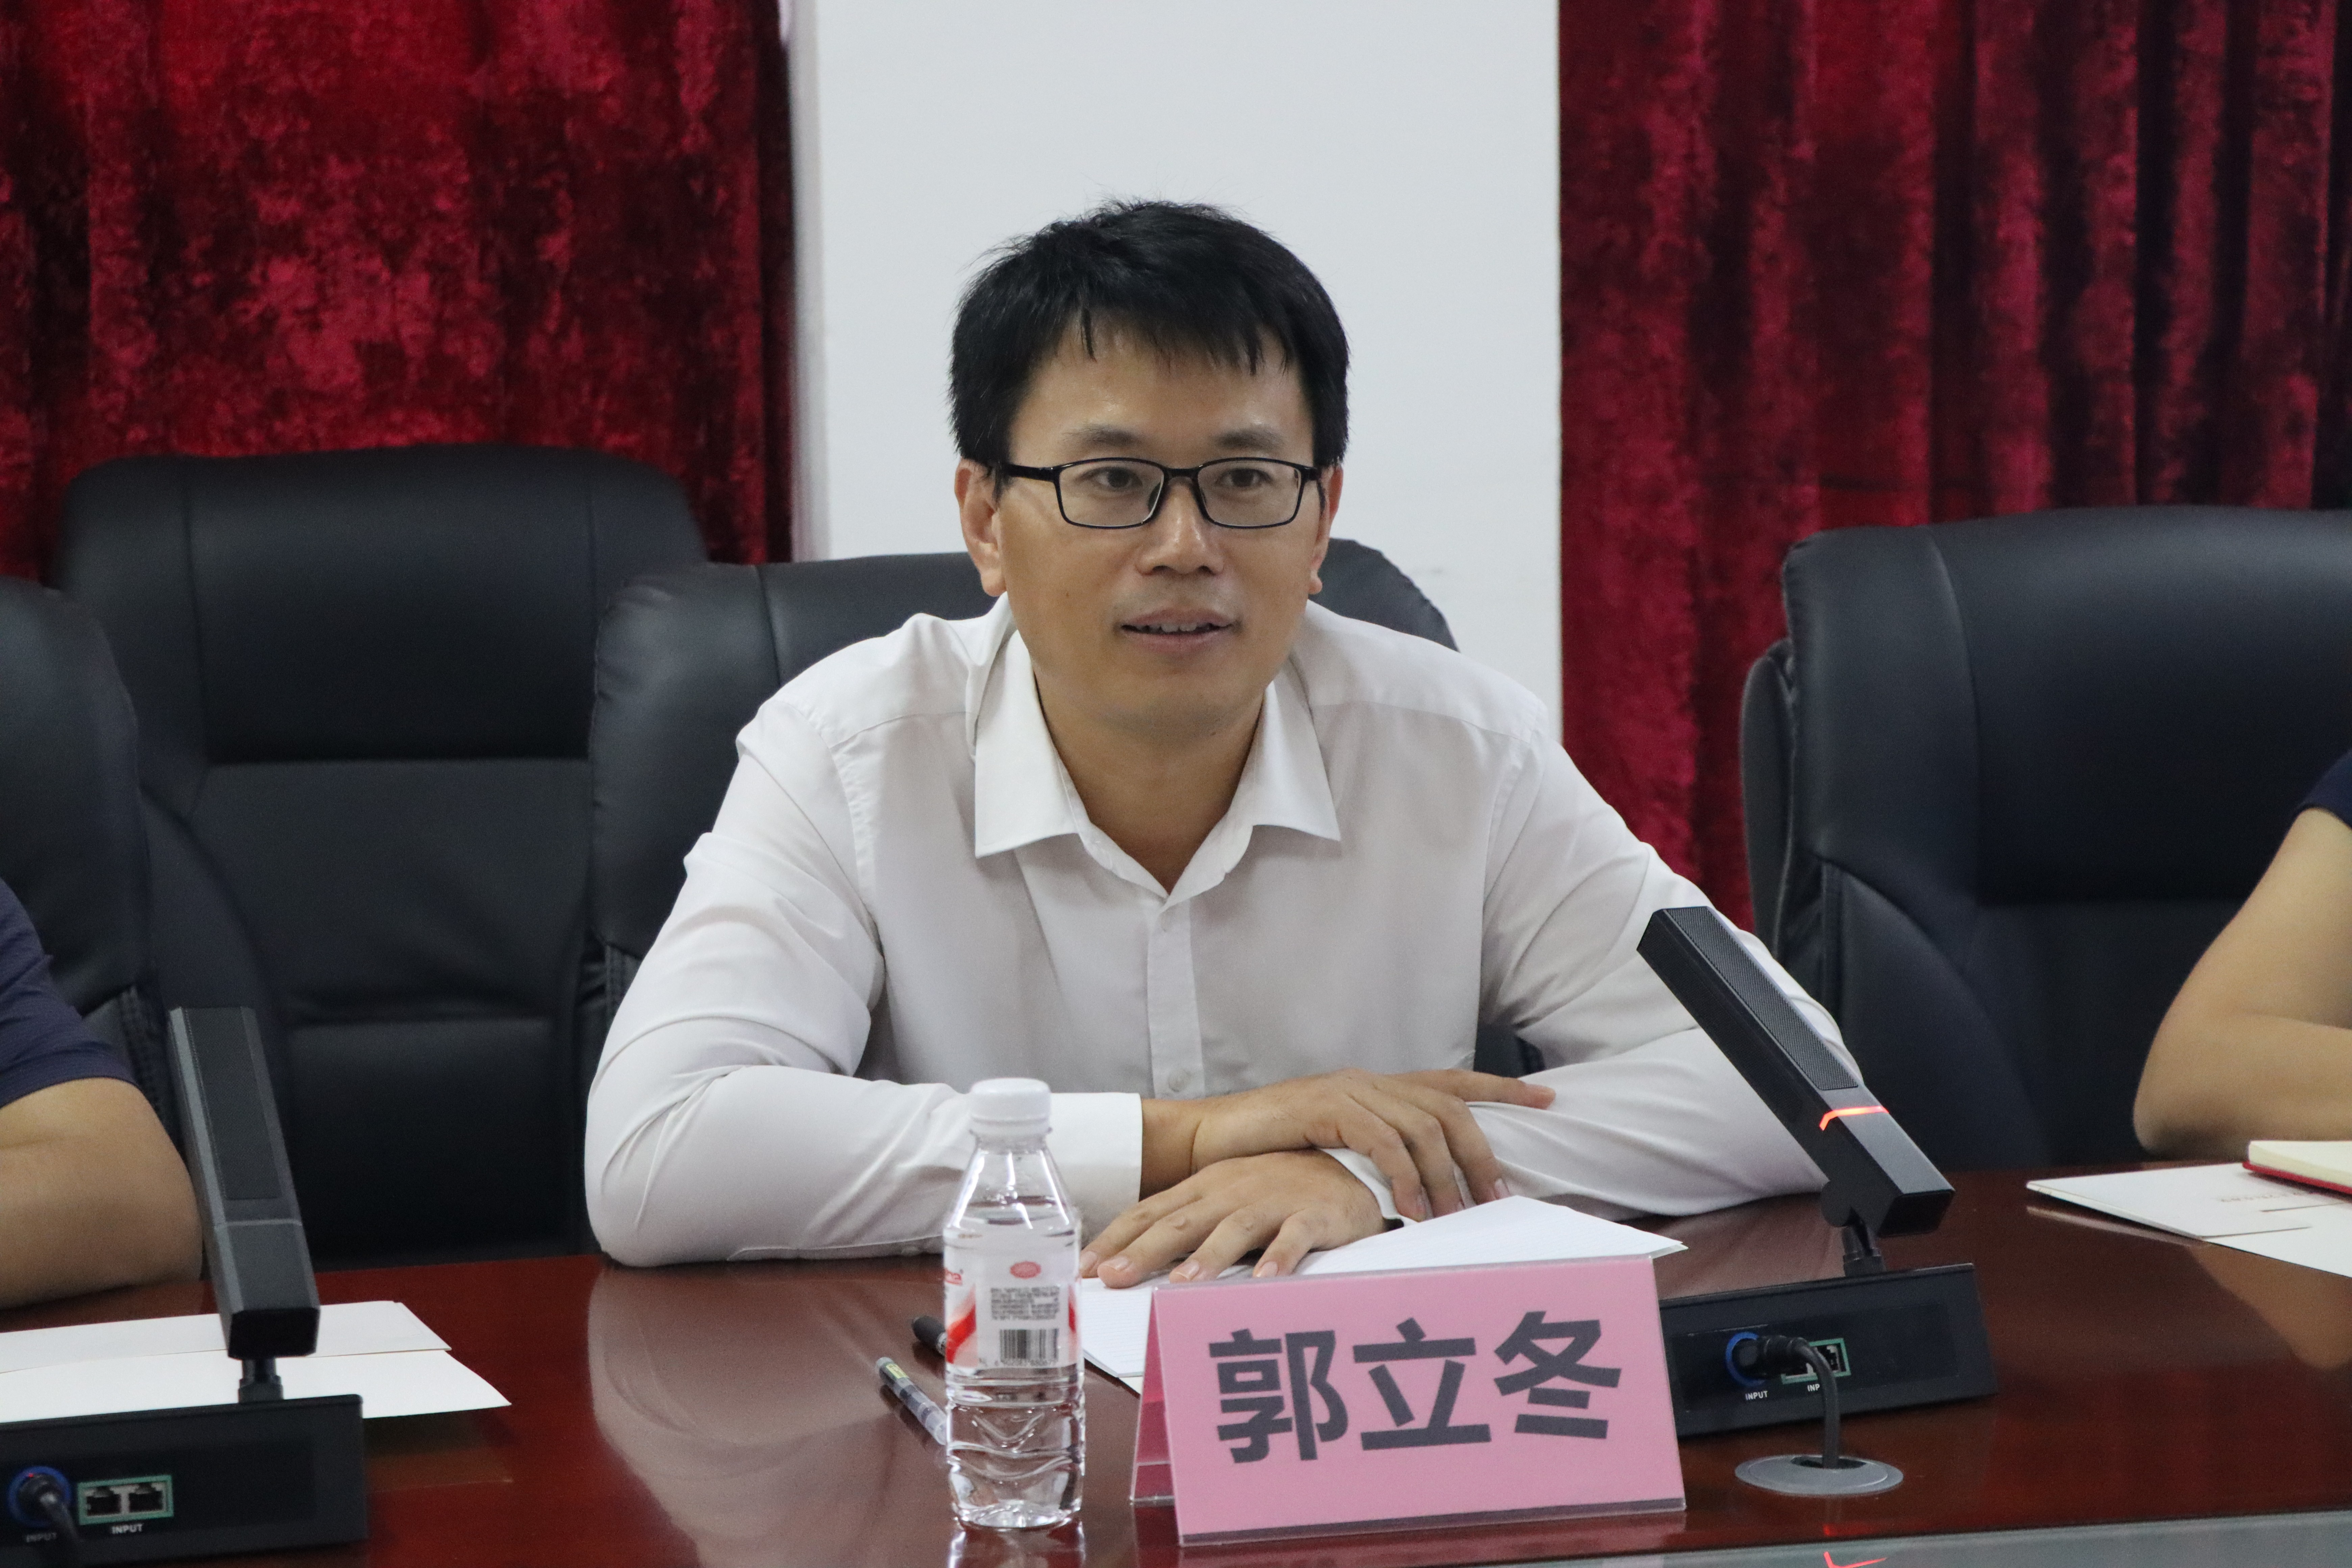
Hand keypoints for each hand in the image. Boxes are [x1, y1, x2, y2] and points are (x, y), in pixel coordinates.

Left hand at [1083, 1150, 1384, 1286]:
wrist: (1347, 1171)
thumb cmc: (1277, 1195)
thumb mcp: (1225, 1205)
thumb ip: (1188, 1232)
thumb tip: (1135, 1269)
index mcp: (1205, 1187)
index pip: (1149, 1211)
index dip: (1116, 1239)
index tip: (1085, 1268)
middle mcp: (1232, 1190)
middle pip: (1182, 1220)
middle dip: (1144, 1250)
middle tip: (1115, 1278)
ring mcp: (1274, 1199)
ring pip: (1234, 1227)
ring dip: (1208, 1256)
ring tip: (1182, 1285)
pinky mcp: (1314, 1214)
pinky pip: (1295, 1236)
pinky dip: (1280, 1256)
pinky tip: (1265, 1279)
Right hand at [1142, 1068, 1552, 1220]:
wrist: (1211, 1140)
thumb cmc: (1274, 1152)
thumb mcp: (1335, 1151)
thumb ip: (1377, 1156)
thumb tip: (1424, 1187)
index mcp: (1379, 1087)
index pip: (1451, 1081)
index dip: (1500, 1087)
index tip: (1547, 1098)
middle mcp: (1371, 1081)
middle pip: (1447, 1108)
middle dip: (1480, 1153)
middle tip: (1499, 1198)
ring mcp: (1349, 1091)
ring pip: (1420, 1126)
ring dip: (1446, 1176)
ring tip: (1458, 1219)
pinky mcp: (1326, 1108)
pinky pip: (1380, 1141)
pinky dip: (1403, 1176)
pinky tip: (1412, 1210)